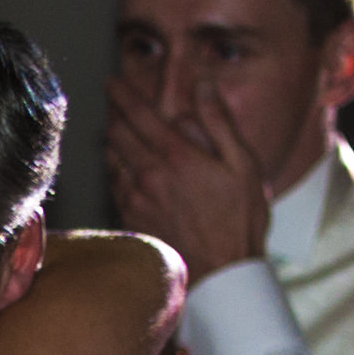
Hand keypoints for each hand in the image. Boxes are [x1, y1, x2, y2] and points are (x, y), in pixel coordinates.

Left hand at [106, 75, 270, 285]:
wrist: (222, 272)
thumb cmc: (239, 219)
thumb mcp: (243, 164)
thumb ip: (218, 123)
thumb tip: (202, 88)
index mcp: (176, 157)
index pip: (139, 115)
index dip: (123, 95)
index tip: (113, 82)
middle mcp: (149, 175)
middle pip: (117, 134)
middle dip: (113, 112)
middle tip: (112, 99)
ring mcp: (136, 199)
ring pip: (110, 159)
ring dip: (110, 140)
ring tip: (115, 129)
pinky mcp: (131, 219)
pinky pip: (114, 185)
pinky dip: (113, 168)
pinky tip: (120, 166)